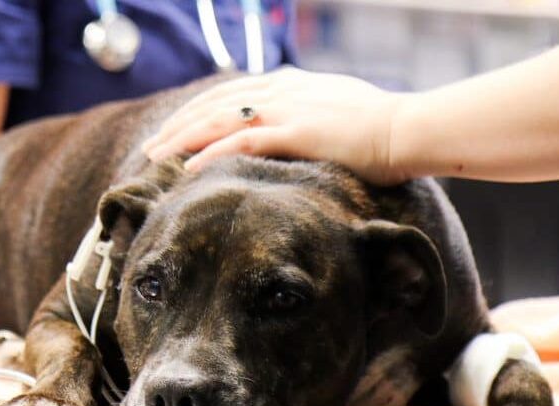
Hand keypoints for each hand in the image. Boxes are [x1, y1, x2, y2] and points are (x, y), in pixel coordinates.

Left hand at [142, 68, 409, 185]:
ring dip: (181, 139)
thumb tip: (303, 128)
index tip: (175, 131)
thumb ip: (313, 114)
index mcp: (290, 84)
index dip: (198, 112)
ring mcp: (287, 110)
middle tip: (150, 148)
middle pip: (214, 104)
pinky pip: (240, 142)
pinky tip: (186, 169)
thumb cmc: (382, 127)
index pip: (231, 94)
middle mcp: (282, 91)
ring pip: (218, 120)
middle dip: (178, 125)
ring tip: (154, 157)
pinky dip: (209, 153)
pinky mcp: (295, 132)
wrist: (408, 129)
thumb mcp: (340, 111)